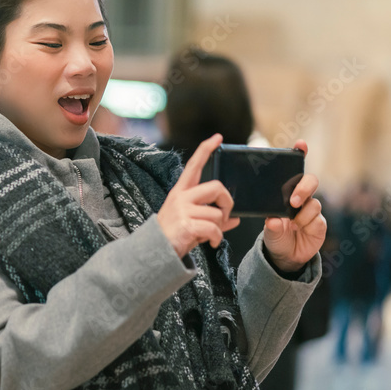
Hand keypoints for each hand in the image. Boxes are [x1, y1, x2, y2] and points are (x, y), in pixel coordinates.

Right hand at [157, 133, 241, 258]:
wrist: (155, 252)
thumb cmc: (175, 236)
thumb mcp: (194, 223)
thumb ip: (214, 219)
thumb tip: (235, 220)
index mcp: (181, 192)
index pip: (194, 166)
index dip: (206, 150)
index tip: (217, 137)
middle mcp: (181, 197)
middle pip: (217, 187)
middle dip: (227, 203)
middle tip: (225, 216)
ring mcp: (182, 210)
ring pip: (217, 213)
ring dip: (219, 227)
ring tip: (211, 235)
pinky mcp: (186, 224)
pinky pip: (214, 228)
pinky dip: (216, 238)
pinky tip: (211, 242)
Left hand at [262, 140, 325, 271]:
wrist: (285, 257)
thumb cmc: (275, 236)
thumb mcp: (268, 231)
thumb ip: (271, 226)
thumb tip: (274, 221)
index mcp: (285, 193)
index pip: (294, 170)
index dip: (299, 155)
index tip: (300, 145)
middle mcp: (301, 198)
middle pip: (310, 181)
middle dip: (304, 188)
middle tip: (293, 201)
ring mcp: (311, 210)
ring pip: (314, 203)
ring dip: (302, 214)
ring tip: (292, 225)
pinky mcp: (320, 223)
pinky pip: (318, 220)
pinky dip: (308, 225)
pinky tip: (301, 231)